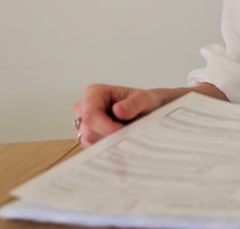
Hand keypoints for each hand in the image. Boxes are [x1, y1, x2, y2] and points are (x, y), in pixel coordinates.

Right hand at [73, 82, 228, 147]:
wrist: (154, 110)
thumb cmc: (148, 101)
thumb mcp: (146, 100)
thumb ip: (134, 104)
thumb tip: (118, 110)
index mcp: (95, 92)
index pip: (90, 115)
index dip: (105, 127)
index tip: (123, 132)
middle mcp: (85, 106)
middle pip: (87, 130)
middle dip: (107, 136)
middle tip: (128, 135)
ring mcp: (86, 122)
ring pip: (88, 141)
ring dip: (108, 142)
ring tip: (126, 134)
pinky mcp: (90, 135)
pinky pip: (92, 148)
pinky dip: (107, 148)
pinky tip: (121, 142)